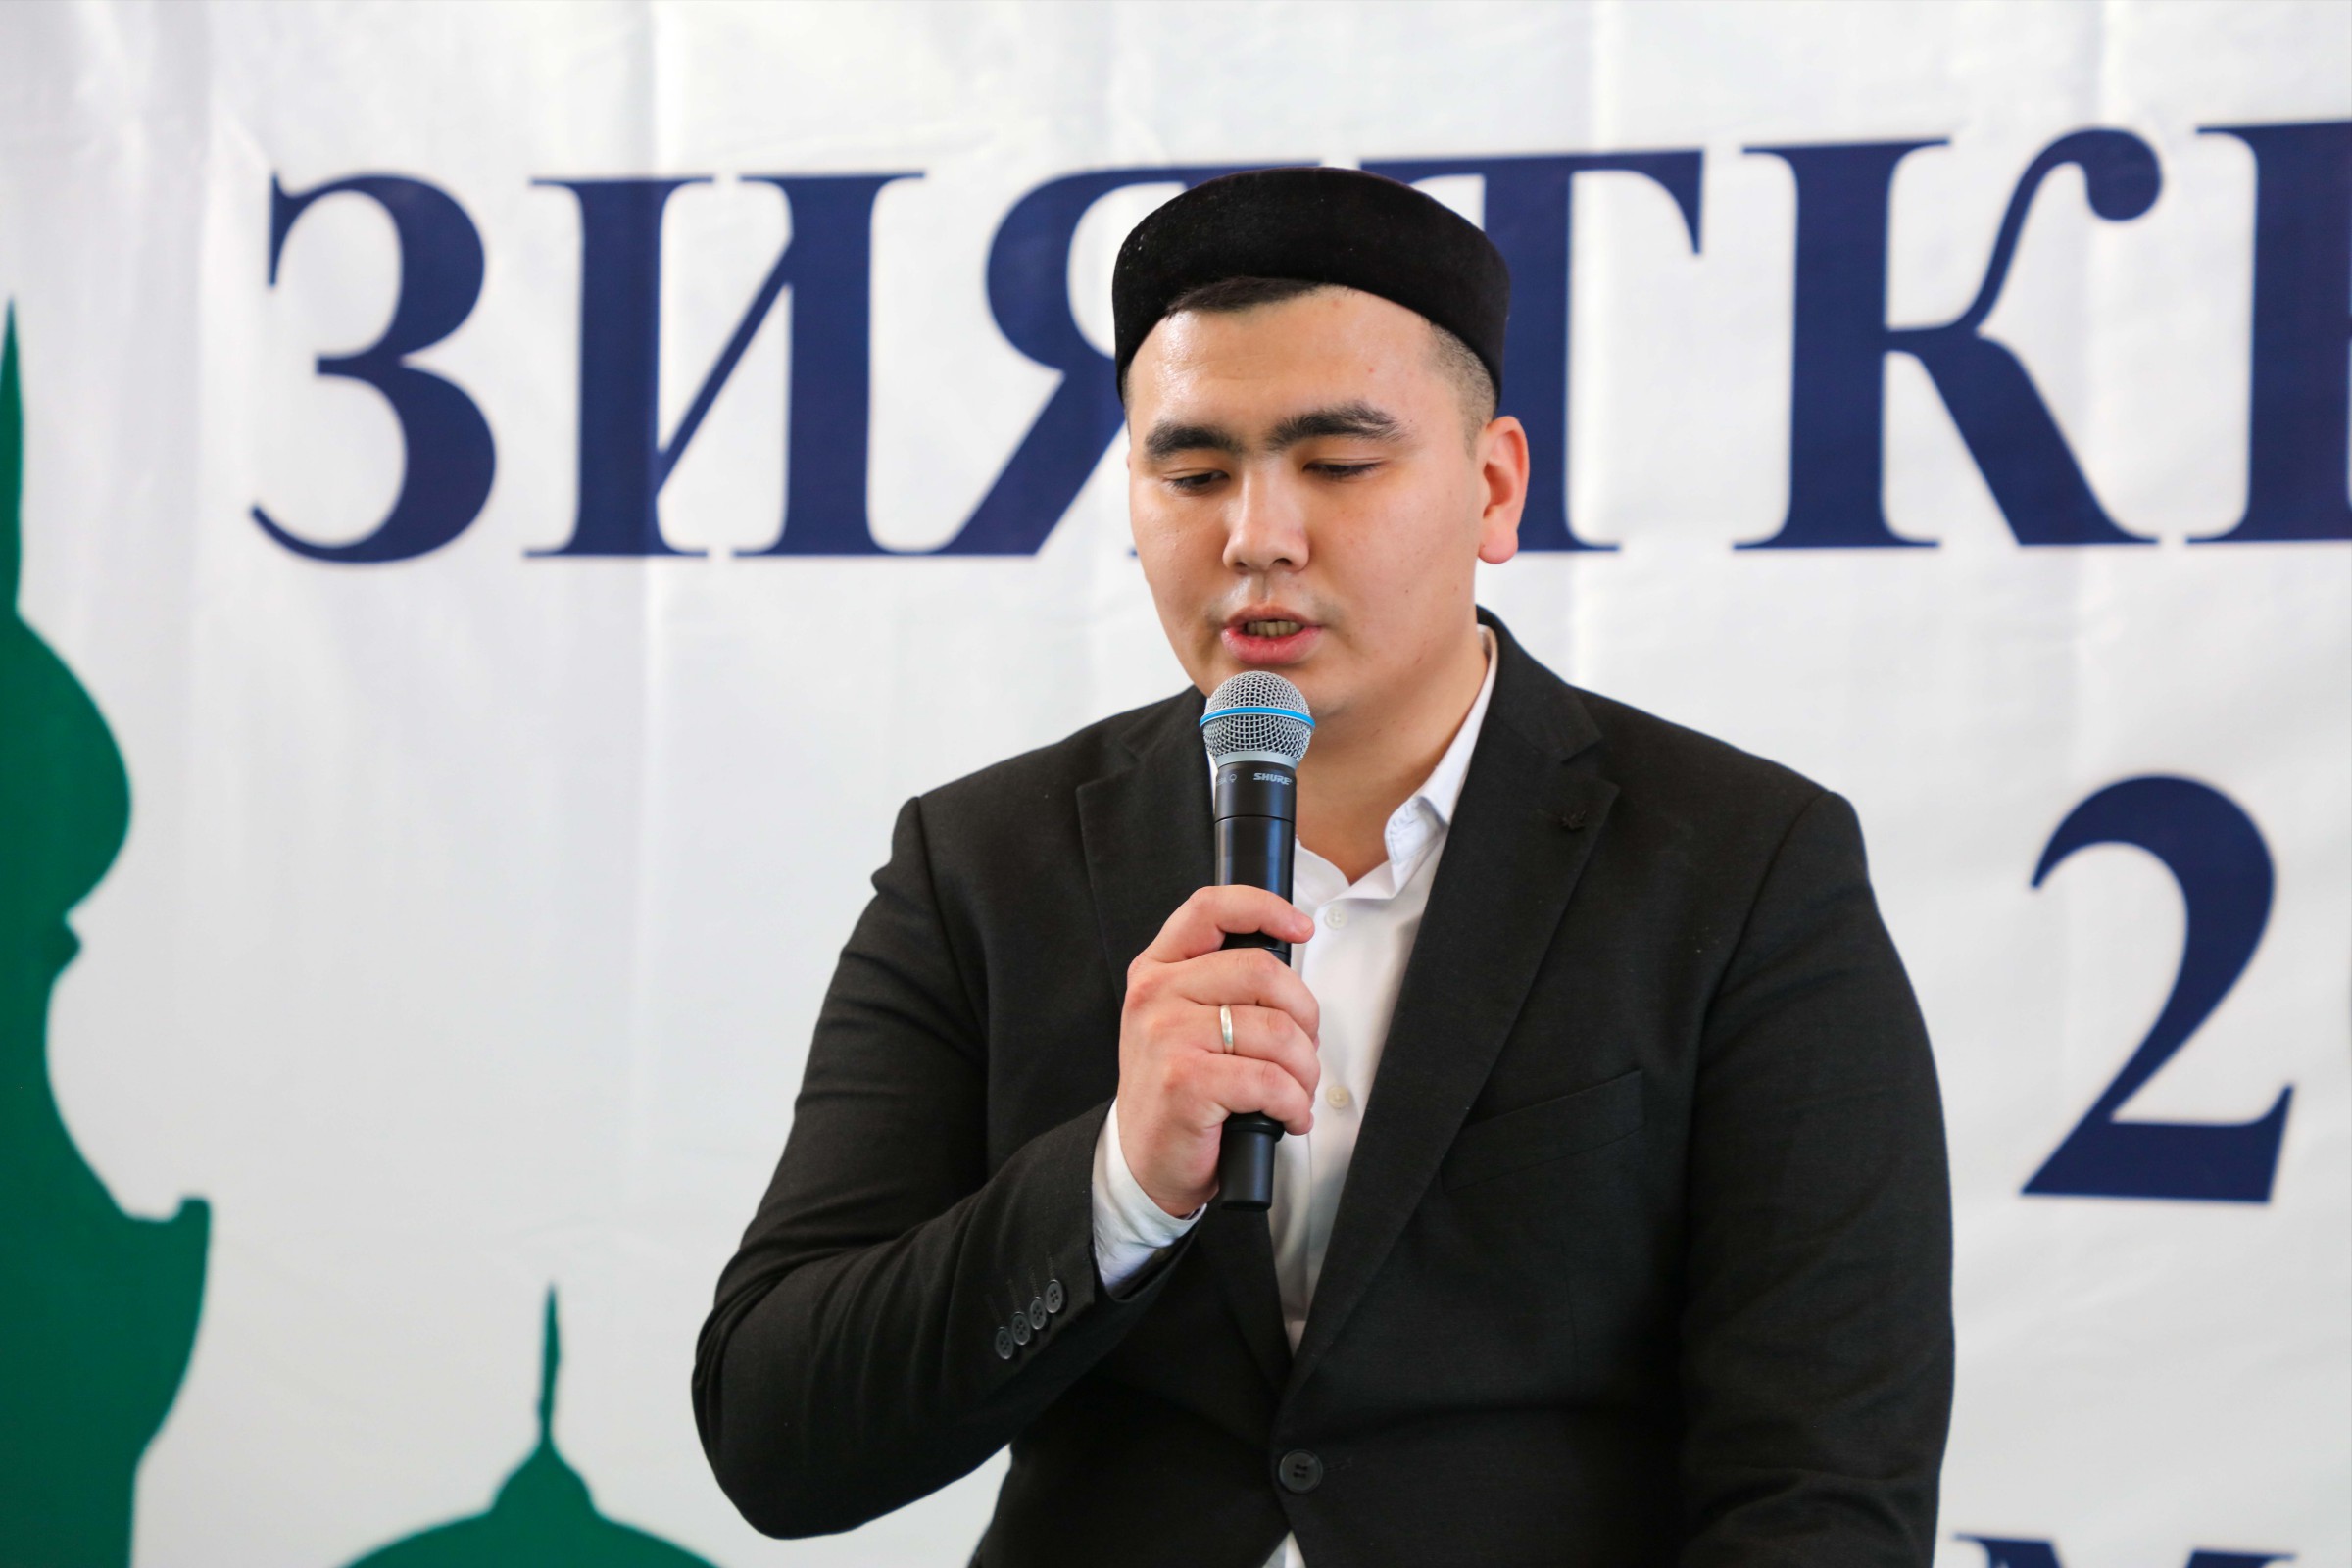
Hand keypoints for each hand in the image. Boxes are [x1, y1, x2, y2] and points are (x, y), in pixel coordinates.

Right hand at [1116, 885, 1320, 1218]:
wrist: (1145, 1161)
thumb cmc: (1176, 1091)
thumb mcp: (1183, 1022)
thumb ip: (1220, 985)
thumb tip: (1289, 972)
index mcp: (1157, 970)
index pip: (1210, 909)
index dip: (1263, 907)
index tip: (1299, 928)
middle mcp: (1156, 995)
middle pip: (1263, 972)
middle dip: (1305, 1016)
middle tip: (1303, 1050)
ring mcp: (1167, 1036)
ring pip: (1277, 1032)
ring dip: (1305, 1072)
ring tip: (1295, 1092)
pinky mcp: (1185, 1082)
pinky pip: (1271, 1081)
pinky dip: (1294, 1105)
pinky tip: (1288, 1117)